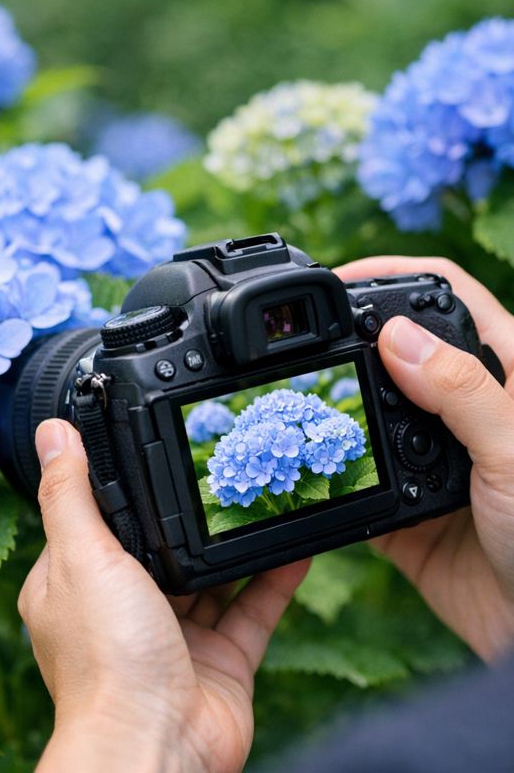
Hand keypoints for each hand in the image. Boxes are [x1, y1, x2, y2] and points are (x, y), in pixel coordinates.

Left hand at [19, 419, 309, 772]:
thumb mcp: (82, 557)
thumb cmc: (106, 659)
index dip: (120, 488)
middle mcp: (123, 608)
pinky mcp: (220, 659)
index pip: (96, 521)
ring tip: (261, 492)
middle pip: (159, 547)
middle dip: (187, 514)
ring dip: (235, 542)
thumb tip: (51, 433)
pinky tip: (297, 543)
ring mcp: (174, 635)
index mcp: (77, 584)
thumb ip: (69, 493)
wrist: (157, 749)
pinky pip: (252, 608)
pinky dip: (274, 578)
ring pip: (210, 576)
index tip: (150, 447)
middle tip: (220, 465)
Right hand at [335, 256, 513, 660]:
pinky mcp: (397, 503)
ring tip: (286, 399)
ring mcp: (424, 455)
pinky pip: (349, 474)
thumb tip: (394, 336)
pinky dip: (325, 468)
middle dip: (344, 338)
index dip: (391, 275)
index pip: (442, 297)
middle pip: (391, 348)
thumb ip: (460, 391)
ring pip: (362, 409)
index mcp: (500, 376)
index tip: (336, 281)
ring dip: (328, 403)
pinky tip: (303, 463)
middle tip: (295, 342)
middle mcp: (458, 408)